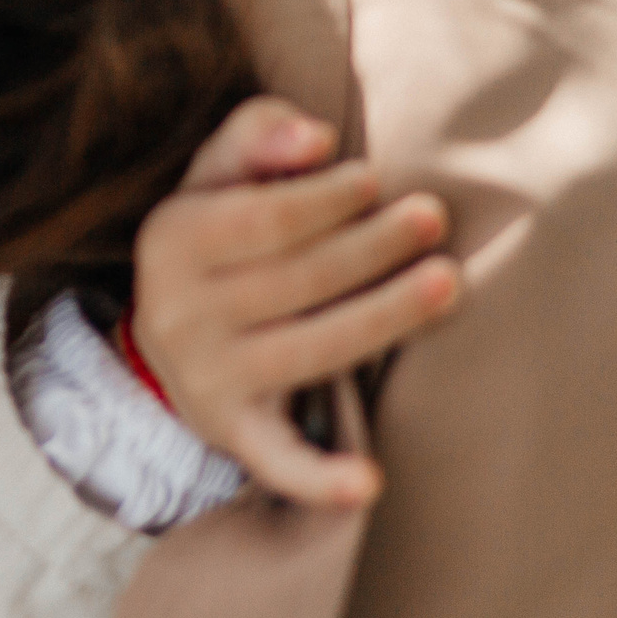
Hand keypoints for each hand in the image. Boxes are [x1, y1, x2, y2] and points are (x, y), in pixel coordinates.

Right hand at [130, 95, 461, 508]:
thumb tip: (315, 136)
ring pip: (312, 350)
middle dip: (372, 246)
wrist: (169, 338)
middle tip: (431, 216)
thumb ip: (256, 134)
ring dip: (386, 317)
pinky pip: (276, 459)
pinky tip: (368, 483)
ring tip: (447, 281)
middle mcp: (178, 315)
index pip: (262, 219)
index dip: (327, 198)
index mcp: (170, 242)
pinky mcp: (236, 432)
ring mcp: (207, 379)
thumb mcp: (215, 175)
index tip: (374, 179)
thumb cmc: (218, 237)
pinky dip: (318, 480)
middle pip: (297, 280)